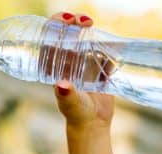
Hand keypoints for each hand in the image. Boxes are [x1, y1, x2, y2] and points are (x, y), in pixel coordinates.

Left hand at [51, 12, 114, 128]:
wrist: (93, 124)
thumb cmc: (76, 113)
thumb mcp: (70, 103)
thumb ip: (67, 95)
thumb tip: (61, 85)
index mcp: (56, 66)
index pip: (51, 40)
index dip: (55, 26)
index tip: (65, 20)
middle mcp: (68, 61)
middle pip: (68, 34)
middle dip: (73, 22)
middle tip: (83, 21)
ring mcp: (84, 63)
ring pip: (85, 39)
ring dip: (88, 29)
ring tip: (91, 25)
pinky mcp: (100, 68)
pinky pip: (104, 51)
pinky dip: (108, 44)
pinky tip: (110, 43)